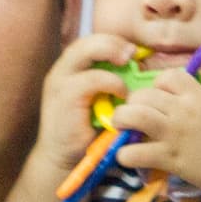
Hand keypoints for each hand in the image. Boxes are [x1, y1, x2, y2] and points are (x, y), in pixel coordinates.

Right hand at [31, 32, 136, 173]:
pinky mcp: (65, 97)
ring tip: (128, 66)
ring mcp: (60, 82)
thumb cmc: (86, 133)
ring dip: (112, 54)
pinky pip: (92, 79)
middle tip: (132, 53)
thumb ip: (110, 83)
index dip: (112, 41)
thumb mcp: (99, 101)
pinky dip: (111, 82)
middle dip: (112, 42)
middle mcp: (61, 71)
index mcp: (69, 70)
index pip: (89, 42)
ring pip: (86, 51)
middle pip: (86, 40)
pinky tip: (121, 93)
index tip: (133, 52)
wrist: (62, 161)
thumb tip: (141, 69)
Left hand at [112, 70, 200, 198]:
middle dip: (132, 102)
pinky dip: (125, 154)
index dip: (156, 85)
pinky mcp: (170, 158)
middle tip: (131, 114)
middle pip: (144, 94)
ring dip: (121, 119)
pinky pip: (135, 153)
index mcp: (197, 95)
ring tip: (121, 126)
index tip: (156, 97)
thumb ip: (196, 94)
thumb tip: (172, 90)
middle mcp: (183, 110)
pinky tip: (127, 156)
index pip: (166, 76)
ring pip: (135, 116)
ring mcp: (175, 134)